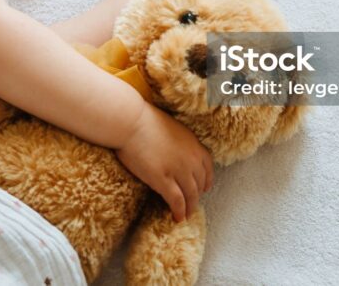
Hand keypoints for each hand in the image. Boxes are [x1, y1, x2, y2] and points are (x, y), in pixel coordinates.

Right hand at [115, 103, 213, 221]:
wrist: (131, 122)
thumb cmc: (145, 120)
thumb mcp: (172, 128)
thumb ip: (180, 143)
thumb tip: (177, 152)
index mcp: (194, 144)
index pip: (208, 167)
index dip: (207, 180)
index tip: (205, 188)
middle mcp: (191, 159)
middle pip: (199, 183)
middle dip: (196, 195)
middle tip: (192, 204)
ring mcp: (178, 171)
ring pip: (191, 195)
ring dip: (190, 208)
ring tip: (186, 215)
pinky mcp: (163, 180)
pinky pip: (177, 201)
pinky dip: (179, 211)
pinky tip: (177, 218)